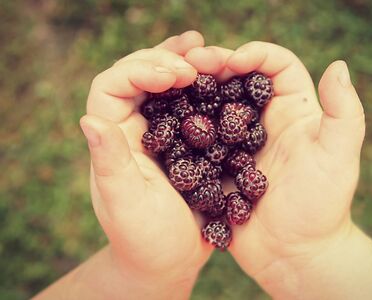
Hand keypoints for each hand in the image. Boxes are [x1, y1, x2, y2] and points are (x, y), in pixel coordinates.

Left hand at [79, 31, 211, 292]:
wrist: (170, 260)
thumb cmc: (146, 239)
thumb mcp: (127, 203)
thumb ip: (110, 163)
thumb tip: (89, 119)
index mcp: (114, 138)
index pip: (114, 87)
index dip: (140, 70)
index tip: (176, 74)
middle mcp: (133, 128)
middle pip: (139, 76)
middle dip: (164, 58)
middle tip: (197, 52)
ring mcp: (161, 132)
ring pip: (164, 84)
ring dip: (181, 61)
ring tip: (202, 46)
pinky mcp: (185, 140)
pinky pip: (191, 103)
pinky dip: (202, 84)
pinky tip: (217, 72)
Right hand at [185, 42, 364, 295]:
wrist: (293, 255)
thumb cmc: (321, 208)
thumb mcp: (337, 158)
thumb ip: (345, 113)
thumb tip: (339, 65)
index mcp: (293, 112)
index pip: (276, 66)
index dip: (257, 53)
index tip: (233, 60)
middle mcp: (263, 122)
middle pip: (238, 79)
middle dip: (216, 65)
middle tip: (192, 64)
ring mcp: (237, 144)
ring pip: (213, 104)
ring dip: (195, 91)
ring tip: (173, 84)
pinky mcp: (218, 165)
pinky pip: (197, 138)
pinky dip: (183, 124)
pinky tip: (164, 118)